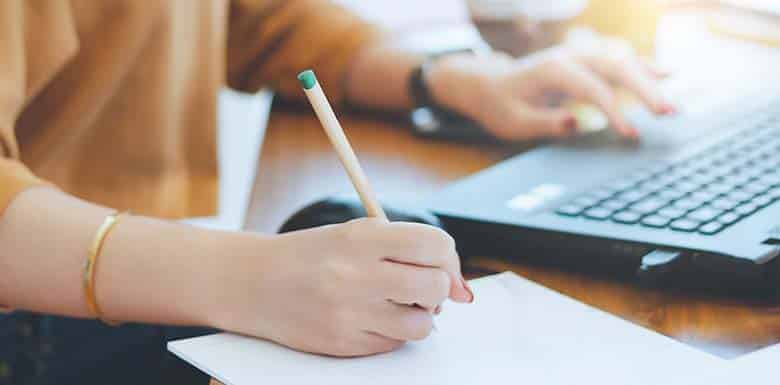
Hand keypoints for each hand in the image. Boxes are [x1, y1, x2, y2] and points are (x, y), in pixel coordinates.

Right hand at [210, 218, 472, 356]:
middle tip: (421, 286)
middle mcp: (356, 275)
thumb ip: (407, 249)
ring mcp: (349, 314)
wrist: (254, 283)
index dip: (449, 258)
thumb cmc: (311, 255)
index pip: (433, 244)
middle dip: (438, 288)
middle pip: (435, 286)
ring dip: (419, 315)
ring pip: (422, 324)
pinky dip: (392, 332)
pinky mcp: (344, 344)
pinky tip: (370, 317)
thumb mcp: (354, 234)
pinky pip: (394, 344)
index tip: (444, 266)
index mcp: (361, 238)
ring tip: (396, 303)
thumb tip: (463, 290)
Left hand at [425, 41, 673, 140]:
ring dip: (650, 80)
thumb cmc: (501, 106)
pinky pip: (618, 60)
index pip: (592, 88)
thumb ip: (544, 123)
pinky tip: (668, 73)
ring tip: (673, 105)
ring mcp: (580, 55)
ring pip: (622, 60)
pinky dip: (643, 66)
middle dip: (645, 89)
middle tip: (669, 113)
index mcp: (552, 70)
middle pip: (615, 66)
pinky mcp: (585, 61)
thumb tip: (576, 124)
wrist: (489, 84)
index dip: (614, 111)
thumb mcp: (513, 122)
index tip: (631, 134)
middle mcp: (570, 56)